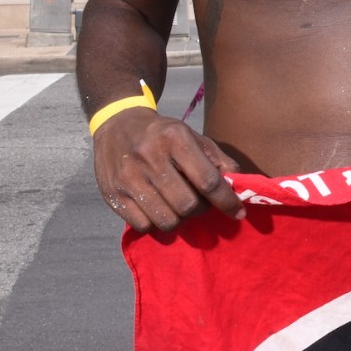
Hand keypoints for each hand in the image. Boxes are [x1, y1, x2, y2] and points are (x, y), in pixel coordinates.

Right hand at [92, 108, 245, 232]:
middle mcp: (149, 157)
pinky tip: (157, 208)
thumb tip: (237, 189)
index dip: (226, 201)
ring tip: (178, 206)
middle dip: (200, 210)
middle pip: (188, 205)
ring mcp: (128, 178)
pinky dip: (156, 223)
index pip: (207, 180)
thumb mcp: (193, 136)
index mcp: (174, 139)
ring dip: (180, 220)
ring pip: (167, 220)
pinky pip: (144, 226)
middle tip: (199, 203)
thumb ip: (218, 160)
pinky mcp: (112, 195)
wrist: (117, 124)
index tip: (238, 213)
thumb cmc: (162, 134)